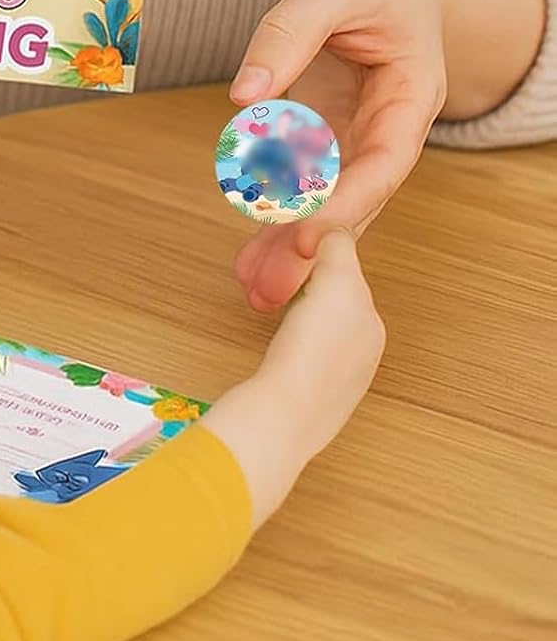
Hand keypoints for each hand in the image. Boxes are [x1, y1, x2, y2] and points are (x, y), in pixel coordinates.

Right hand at [203, 230, 384, 528]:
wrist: (286, 412)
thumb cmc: (314, 349)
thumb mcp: (336, 281)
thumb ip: (338, 247)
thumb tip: (334, 228)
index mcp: (371, 321)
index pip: (348, 272)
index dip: (318, 255)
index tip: (292, 247)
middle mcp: (363, 349)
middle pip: (332, 298)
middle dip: (304, 283)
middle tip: (273, 275)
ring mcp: (338, 374)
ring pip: (315, 324)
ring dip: (294, 309)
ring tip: (270, 303)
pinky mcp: (312, 393)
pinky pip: (301, 350)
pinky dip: (289, 337)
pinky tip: (277, 340)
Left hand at [229, 0, 447, 311]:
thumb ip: (286, 34)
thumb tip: (243, 95)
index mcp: (412, 93)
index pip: (384, 160)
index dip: (347, 200)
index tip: (305, 233)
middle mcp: (391, 123)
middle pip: (357, 195)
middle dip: (317, 243)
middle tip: (272, 287)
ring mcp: (359, 130)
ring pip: (330, 195)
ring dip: (294, 241)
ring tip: (254, 285)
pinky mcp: (330, 128)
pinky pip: (308, 176)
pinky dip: (281, 209)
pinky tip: (252, 249)